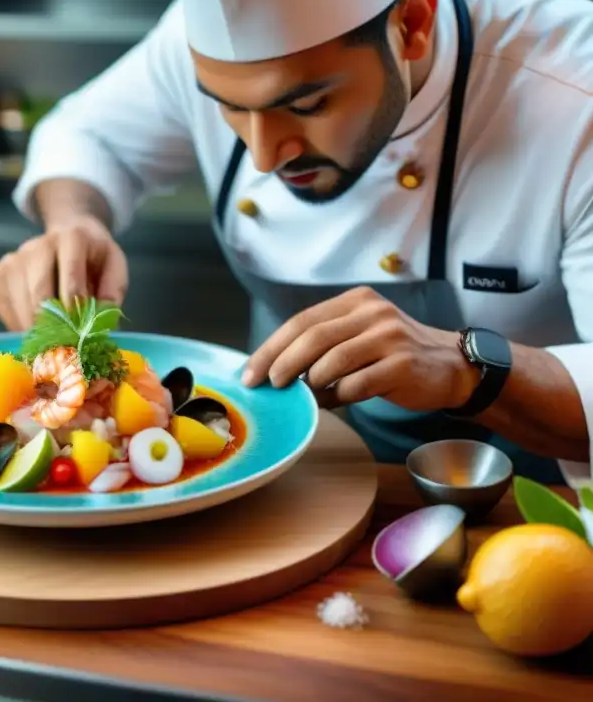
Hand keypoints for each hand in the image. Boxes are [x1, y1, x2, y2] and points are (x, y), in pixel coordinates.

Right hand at [0, 215, 128, 330]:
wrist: (69, 233)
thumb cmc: (93, 258)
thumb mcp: (114, 266)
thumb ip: (113, 290)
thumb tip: (97, 320)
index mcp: (72, 239)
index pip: (71, 282)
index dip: (75, 312)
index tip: (79, 333)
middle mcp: (38, 245)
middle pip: (40, 294)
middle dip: (53, 325)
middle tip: (64, 345)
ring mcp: (13, 260)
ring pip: (21, 306)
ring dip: (37, 329)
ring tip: (51, 338)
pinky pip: (6, 311)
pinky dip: (19, 326)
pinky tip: (34, 325)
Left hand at [242, 286, 480, 410]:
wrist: (451, 366)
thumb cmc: (394, 354)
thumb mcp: (359, 337)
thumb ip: (323, 346)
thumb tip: (275, 372)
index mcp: (355, 302)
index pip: (302, 321)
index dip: (272, 347)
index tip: (251, 372)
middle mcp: (372, 313)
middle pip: (313, 337)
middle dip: (282, 363)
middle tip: (268, 385)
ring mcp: (390, 337)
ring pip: (333, 361)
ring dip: (311, 382)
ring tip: (303, 395)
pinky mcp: (402, 365)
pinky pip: (357, 384)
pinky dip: (337, 396)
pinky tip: (330, 402)